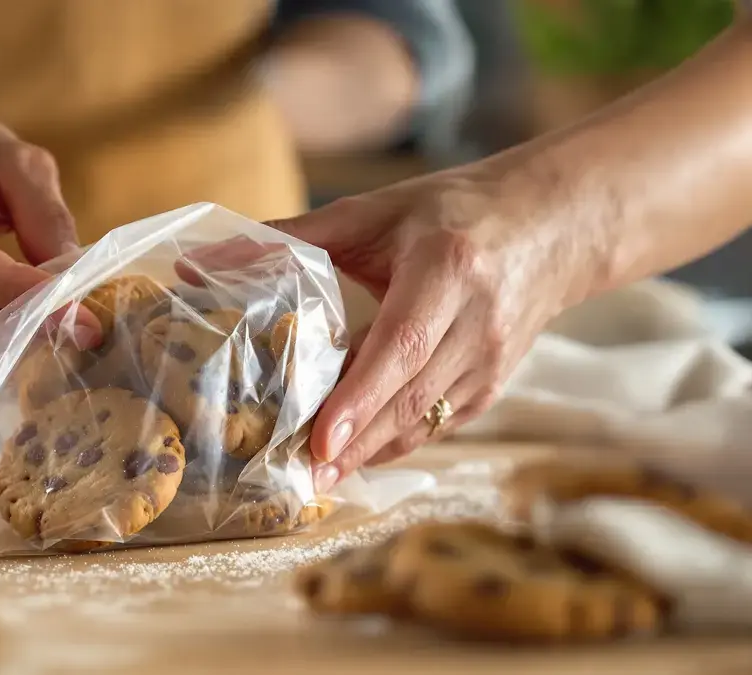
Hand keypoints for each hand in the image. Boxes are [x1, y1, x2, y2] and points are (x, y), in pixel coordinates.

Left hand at [187, 159, 601, 489]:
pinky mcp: (494, 384)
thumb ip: (290, 238)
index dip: (361, 398)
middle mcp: (478, 322)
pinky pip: (438, 424)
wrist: (552, 224)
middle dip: (356, 443)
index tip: (322, 440)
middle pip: (411, 396)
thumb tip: (200, 262)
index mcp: (448, 269)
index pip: (402, 346)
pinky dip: (395, 442)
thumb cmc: (452, 212)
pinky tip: (354, 456)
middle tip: (302, 478)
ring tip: (317, 478)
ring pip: (426, 419)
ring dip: (372, 452)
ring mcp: (492, 360)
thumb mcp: (374, 211)